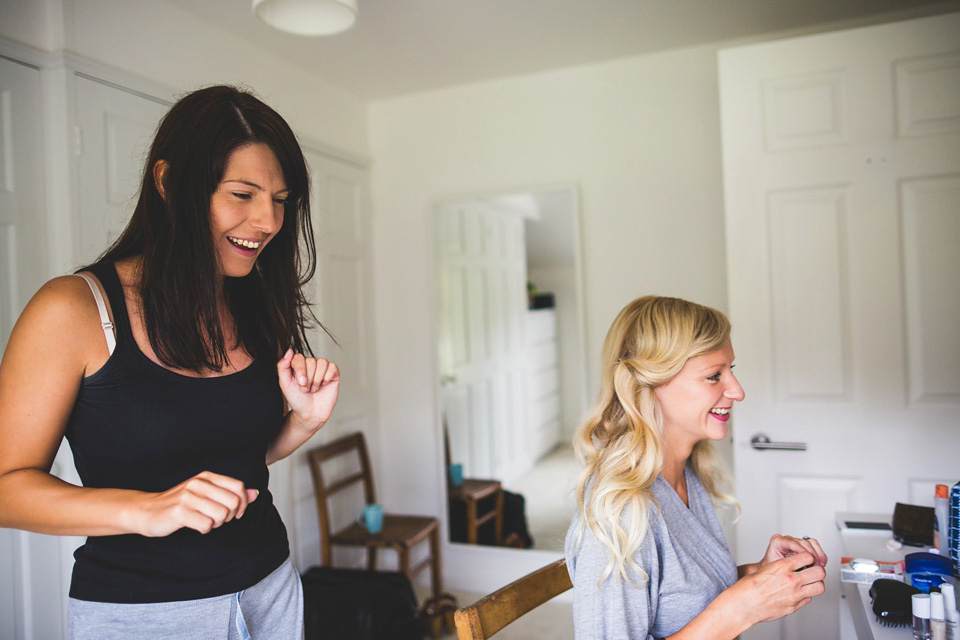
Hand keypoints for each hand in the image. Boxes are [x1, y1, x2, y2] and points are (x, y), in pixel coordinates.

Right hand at [131, 471, 257, 536]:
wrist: (146, 511)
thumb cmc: (179, 504)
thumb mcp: (206, 494)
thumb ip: (230, 493)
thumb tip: (255, 494)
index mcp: (207, 477)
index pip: (238, 487)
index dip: (242, 504)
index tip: (235, 513)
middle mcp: (198, 483)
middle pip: (232, 503)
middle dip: (228, 516)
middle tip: (216, 519)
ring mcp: (188, 496)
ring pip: (220, 515)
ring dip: (215, 524)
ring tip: (204, 521)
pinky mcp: (179, 511)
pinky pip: (206, 525)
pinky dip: (203, 529)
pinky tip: (194, 525)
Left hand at [276, 349, 339, 428]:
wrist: (310, 413)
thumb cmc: (297, 399)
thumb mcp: (285, 383)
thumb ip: (283, 366)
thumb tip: (289, 350)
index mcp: (298, 365)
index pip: (299, 357)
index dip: (300, 370)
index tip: (300, 383)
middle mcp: (310, 365)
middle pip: (311, 361)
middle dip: (308, 378)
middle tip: (306, 389)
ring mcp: (322, 369)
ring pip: (322, 362)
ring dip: (317, 379)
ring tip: (314, 389)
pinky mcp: (333, 374)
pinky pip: (332, 367)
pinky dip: (327, 377)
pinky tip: (324, 384)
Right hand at [728, 552, 826, 625]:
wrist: (744, 604)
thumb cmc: (750, 587)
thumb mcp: (767, 568)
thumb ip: (784, 567)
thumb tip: (796, 565)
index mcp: (782, 567)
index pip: (808, 556)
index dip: (809, 557)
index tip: (808, 559)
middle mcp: (791, 580)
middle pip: (820, 572)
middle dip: (818, 571)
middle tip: (813, 571)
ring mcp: (794, 595)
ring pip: (820, 587)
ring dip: (816, 584)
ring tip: (809, 583)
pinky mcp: (794, 607)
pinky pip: (809, 599)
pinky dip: (806, 595)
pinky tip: (798, 593)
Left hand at [759, 534, 827, 568]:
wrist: (773, 573)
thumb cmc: (773, 571)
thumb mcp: (776, 570)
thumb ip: (784, 566)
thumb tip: (797, 569)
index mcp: (777, 542)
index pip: (791, 542)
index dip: (801, 550)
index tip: (808, 559)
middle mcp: (787, 540)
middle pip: (803, 542)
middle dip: (811, 554)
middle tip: (815, 566)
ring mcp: (796, 542)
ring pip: (811, 543)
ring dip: (817, 554)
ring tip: (819, 566)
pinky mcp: (804, 545)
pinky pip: (815, 545)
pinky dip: (820, 554)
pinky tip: (822, 562)